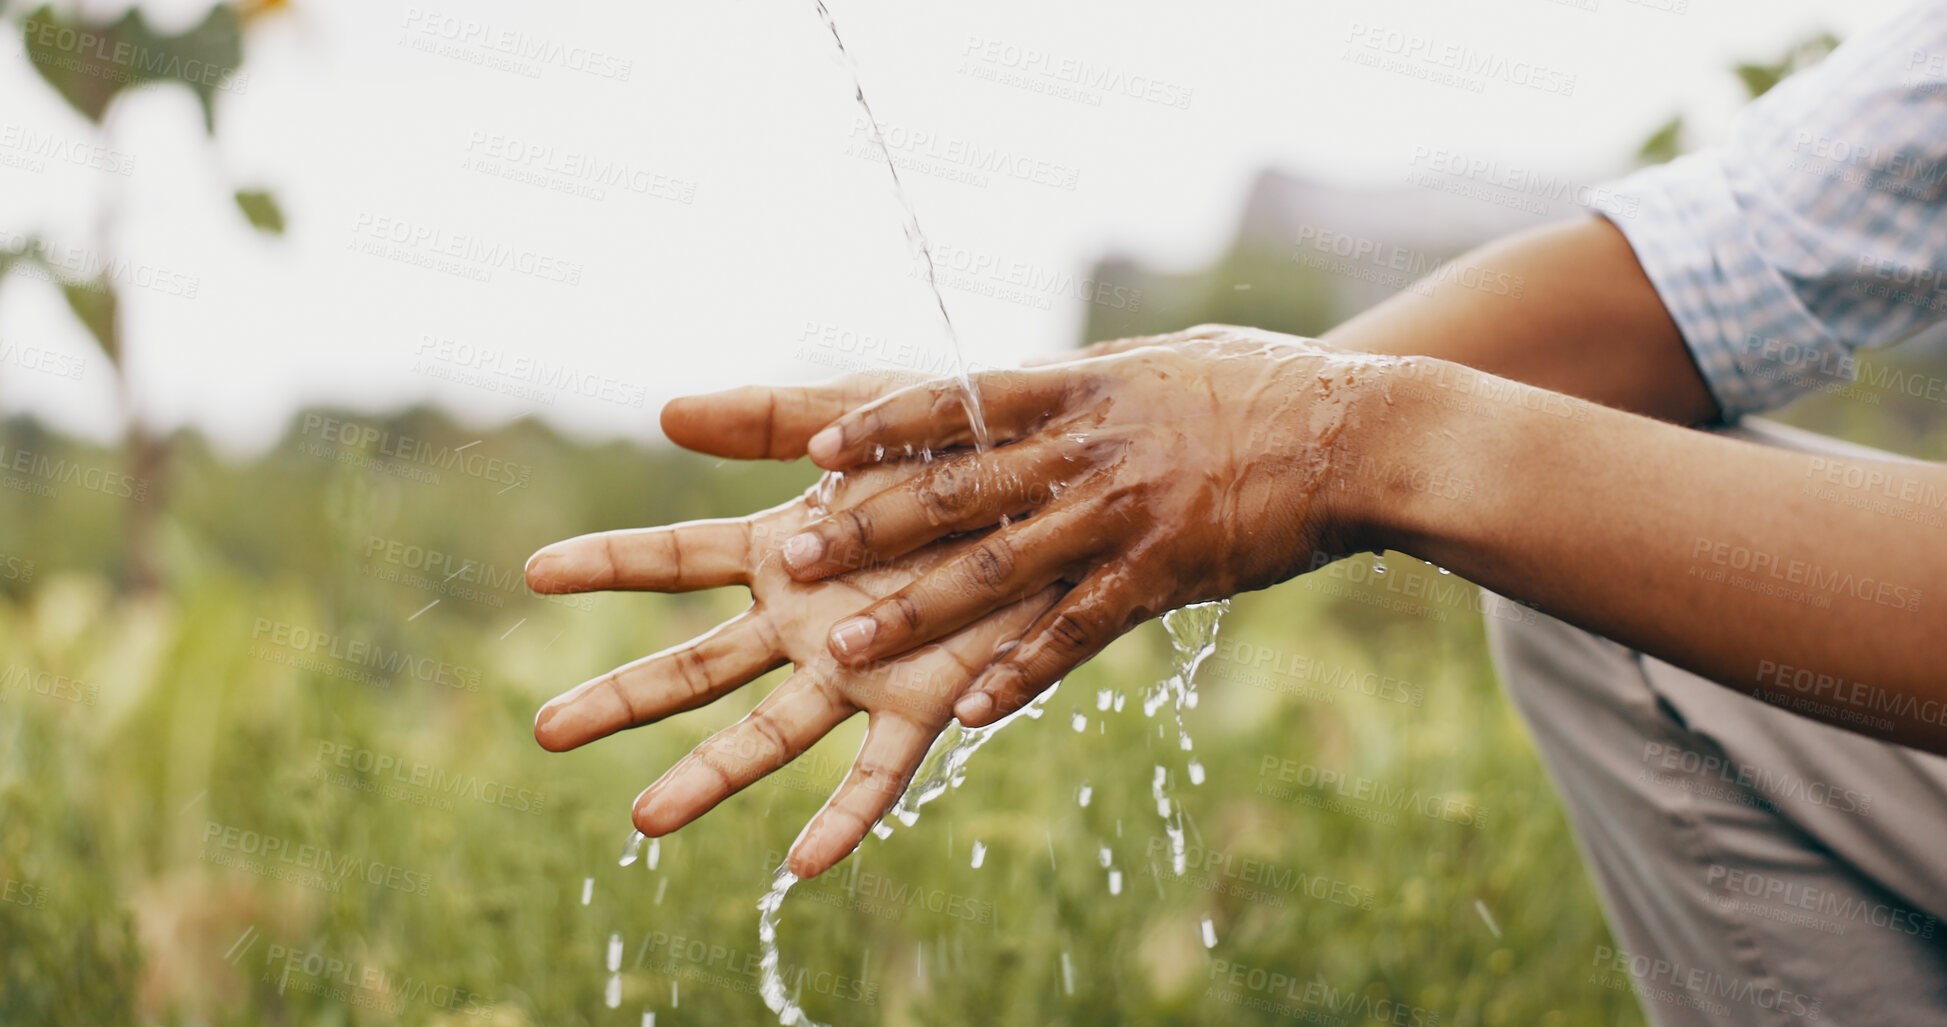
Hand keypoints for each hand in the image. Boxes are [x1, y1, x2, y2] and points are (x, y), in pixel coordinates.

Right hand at [524, 466, 1059, 878]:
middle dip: (621, 699)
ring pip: (767, 733)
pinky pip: (880, 774)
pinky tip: (801, 867)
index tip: (534, 573)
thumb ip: (770, 419)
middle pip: (696, 666)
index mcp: (784, 550)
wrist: (1060, 483)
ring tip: (642, 822)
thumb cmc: (958, 446)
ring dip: (707, 777)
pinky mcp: (927, 702)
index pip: (676, 560)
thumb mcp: (862, 416)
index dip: (607, 564)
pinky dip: (844, 820)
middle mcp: (807, 619)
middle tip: (546, 730)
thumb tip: (664, 410)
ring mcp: (860, 668)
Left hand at [662, 325, 1396, 727]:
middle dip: (868, 528)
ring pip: (998, 570)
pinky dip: (1021, 673)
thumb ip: (1084, 381)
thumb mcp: (1158, 361)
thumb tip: (1031, 378)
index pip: (957, 402)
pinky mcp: (1162, 576)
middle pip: (956, 491)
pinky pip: (1077, 633)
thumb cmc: (1255, 387)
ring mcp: (1122, 515)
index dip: (882, 428)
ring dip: (916, 611)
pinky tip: (970, 714)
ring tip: (846, 648)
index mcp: (1076, 388)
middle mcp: (1086, 450)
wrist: (1356, 432)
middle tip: (794, 559)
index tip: (817, 453)